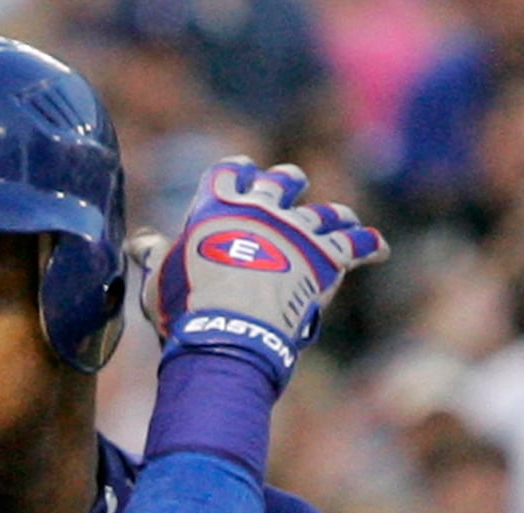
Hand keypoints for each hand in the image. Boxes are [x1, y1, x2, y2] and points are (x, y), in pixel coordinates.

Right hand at [127, 157, 388, 391]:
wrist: (230, 332)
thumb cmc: (186, 308)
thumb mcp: (160, 280)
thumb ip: (155, 255)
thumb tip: (142, 242)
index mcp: (218, 207)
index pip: (227, 172)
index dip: (236, 170)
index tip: (242, 168)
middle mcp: (262, 210)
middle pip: (281, 183)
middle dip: (286, 181)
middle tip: (292, 181)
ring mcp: (298, 232)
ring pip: (324, 213)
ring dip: (333, 214)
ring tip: (341, 215)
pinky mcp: (327, 259)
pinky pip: (355, 245)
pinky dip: (369, 245)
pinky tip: (380, 247)